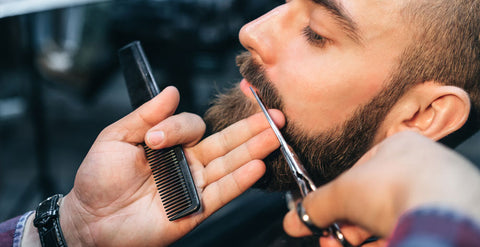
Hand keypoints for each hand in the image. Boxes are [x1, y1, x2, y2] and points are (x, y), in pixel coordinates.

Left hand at [59, 86, 284, 245]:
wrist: (91, 220)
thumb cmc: (99, 179)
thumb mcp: (116, 138)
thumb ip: (146, 115)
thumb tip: (171, 90)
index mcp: (170, 145)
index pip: (192, 127)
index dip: (179, 128)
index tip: (155, 139)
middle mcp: (187, 163)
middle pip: (224, 142)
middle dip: (250, 128)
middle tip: (273, 114)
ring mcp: (194, 186)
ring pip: (228, 165)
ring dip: (253, 150)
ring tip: (274, 135)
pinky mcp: (196, 209)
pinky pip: (221, 193)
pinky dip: (240, 180)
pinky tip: (257, 166)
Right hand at [283, 131, 479, 245]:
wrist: (441, 214)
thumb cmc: (396, 187)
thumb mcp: (341, 193)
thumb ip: (315, 205)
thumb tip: (293, 219)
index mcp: (399, 145)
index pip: (357, 173)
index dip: (336, 198)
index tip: (321, 218)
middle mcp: (422, 165)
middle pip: (372, 200)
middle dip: (345, 224)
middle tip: (330, 240)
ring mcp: (439, 192)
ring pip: (390, 218)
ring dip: (360, 237)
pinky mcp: (449, 216)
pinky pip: (409, 228)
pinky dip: (385, 241)